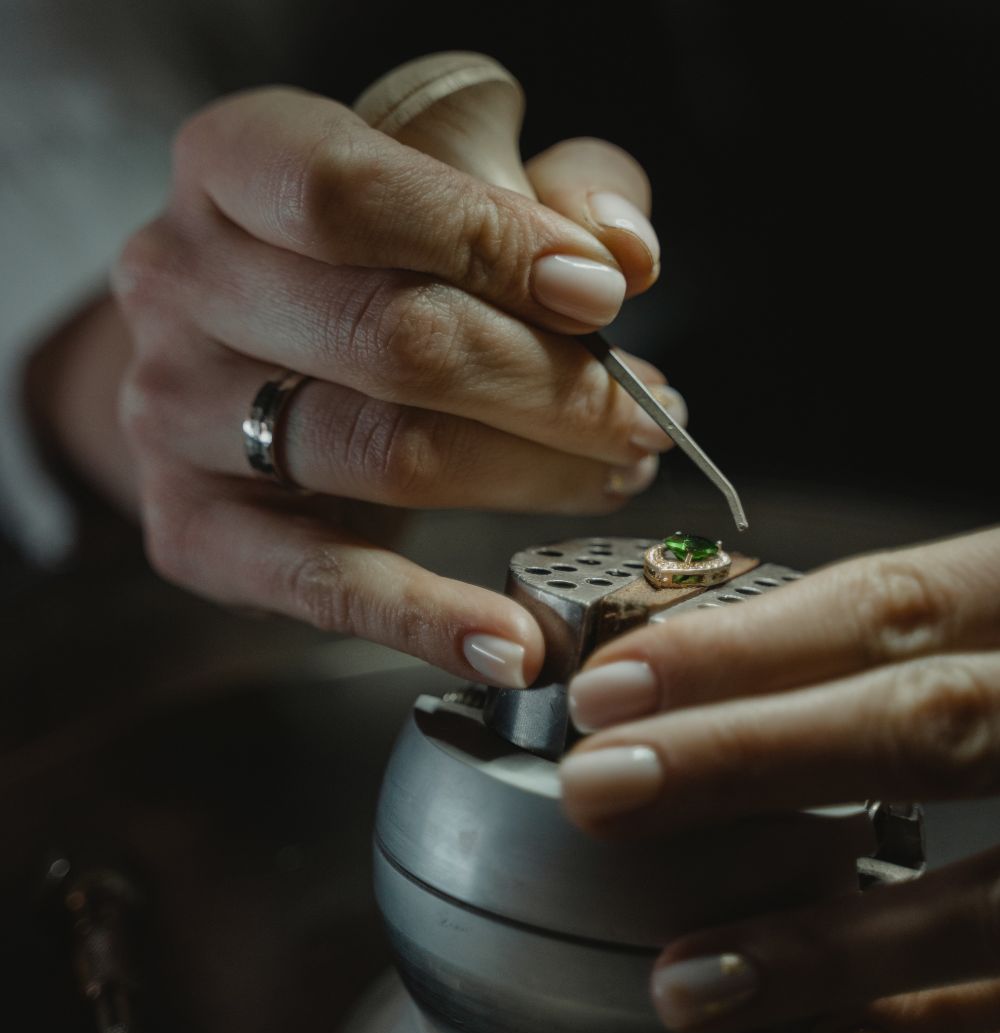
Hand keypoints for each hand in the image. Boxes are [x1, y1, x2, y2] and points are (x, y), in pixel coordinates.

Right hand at [110, 87, 680, 684]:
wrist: (230, 359)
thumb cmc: (360, 262)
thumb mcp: (454, 184)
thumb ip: (552, 193)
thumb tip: (625, 257)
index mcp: (233, 165)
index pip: (351, 194)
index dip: (489, 243)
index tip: (600, 300)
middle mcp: (181, 283)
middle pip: (389, 339)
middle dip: (548, 386)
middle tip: (642, 416)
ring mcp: (173, 414)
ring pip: (384, 453)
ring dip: (530, 476)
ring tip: (611, 477)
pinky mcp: (193, 528)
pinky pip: (321, 583)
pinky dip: (427, 620)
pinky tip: (513, 646)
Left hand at [558, 527, 999, 1032]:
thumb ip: (916, 640)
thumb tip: (720, 680)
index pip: (889, 607)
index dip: (745, 649)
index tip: (615, 688)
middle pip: (929, 725)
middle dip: (752, 759)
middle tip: (606, 791)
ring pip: (992, 893)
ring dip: (831, 941)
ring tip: (688, 979)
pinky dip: (934, 1016)